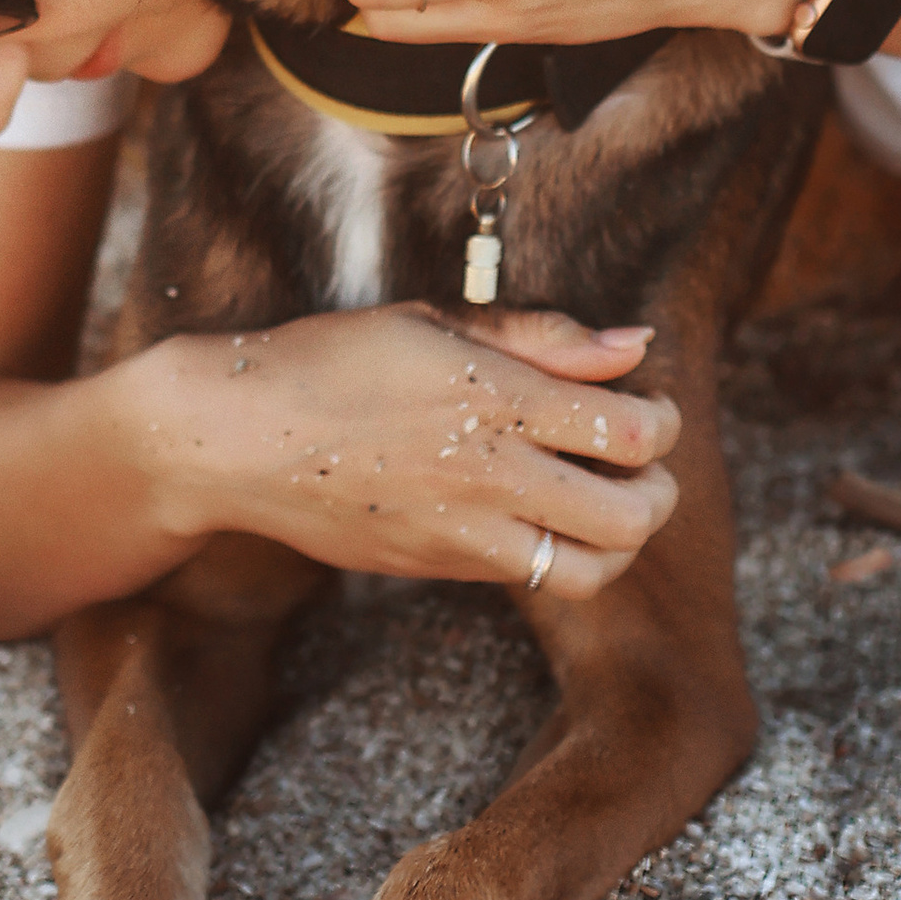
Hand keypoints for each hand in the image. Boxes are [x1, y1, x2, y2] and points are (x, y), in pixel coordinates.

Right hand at [123, 302, 679, 600]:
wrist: (238, 437)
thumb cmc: (333, 358)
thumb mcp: (435, 322)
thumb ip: (543, 337)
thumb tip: (634, 342)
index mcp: (494, 398)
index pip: (630, 432)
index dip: (662, 419)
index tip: (647, 402)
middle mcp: (491, 473)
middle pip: (634, 515)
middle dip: (660, 488)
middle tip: (642, 462)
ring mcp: (466, 532)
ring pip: (594, 569)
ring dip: (620, 539)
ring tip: (604, 501)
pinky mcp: (441, 566)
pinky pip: (532, 577)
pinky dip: (561, 552)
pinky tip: (538, 511)